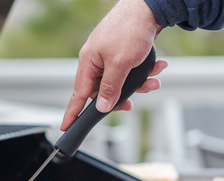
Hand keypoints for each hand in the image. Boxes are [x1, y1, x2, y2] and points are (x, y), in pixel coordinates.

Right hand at [60, 0, 165, 130]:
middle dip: (121, 96)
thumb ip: (109, 88)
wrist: (148, 7)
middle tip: (130, 104)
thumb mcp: (120, 64)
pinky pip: (130, 70)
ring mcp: (110, 55)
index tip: (66, 126)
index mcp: (89, 62)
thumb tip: (102, 106)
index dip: (72, 112)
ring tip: (153, 80)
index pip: (78, 94)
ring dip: (138, 83)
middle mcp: (97, 59)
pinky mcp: (123, 51)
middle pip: (103, 89)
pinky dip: (143, 71)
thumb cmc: (130, 29)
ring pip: (120, 80)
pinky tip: (157, 66)